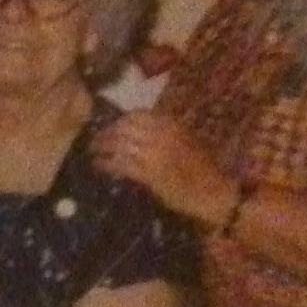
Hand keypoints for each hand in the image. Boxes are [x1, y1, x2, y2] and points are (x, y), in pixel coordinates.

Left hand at [90, 110, 237, 228]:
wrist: (214, 191)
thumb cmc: (204, 168)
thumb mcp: (187, 140)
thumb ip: (166, 132)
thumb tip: (142, 131)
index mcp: (171, 124)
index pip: (137, 114)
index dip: (119, 121)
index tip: (110, 127)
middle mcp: (160, 135)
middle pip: (123, 128)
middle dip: (106, 133)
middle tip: (95, 141)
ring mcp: (154, 154)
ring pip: (119, 145)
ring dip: (102, 148)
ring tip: (92, 153)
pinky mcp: (149, 174)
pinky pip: (122, 165)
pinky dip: (107, 165)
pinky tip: (99, 167)